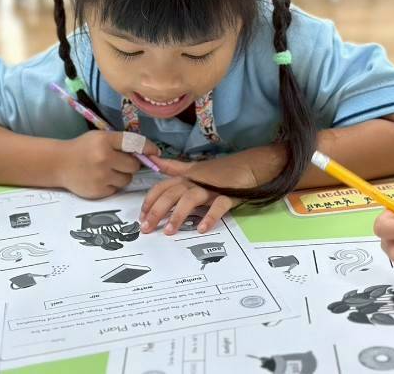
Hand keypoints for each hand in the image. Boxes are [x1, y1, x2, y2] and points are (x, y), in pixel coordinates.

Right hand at [56, 131, 158, 198]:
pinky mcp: (98, 191)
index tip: (156, 152)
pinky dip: (112, 185)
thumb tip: (149, 152)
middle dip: (131, 164)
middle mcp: (103, 158)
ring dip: (123, 175)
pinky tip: (100, 178)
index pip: (135, 143)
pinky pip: (116, 189)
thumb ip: (122, 142)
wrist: (58, 164)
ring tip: (108, 170)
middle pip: (134, 165)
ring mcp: (100, 176)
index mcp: (105, 140)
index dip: (148, 148)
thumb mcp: (101, 137)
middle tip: (119, 161)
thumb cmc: (83, 148)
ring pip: (127, 179)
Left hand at [139, 153, 258, 235]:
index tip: (141, 216)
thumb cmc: (222, 170)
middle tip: (147, 228)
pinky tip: (202, 229)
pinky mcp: (229, 194)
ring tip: (169, 232)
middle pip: (172, 194)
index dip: (150, 200)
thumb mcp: (195, 168)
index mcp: (186, 176)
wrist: (251, 165)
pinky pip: (218, 205)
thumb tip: (154, 161)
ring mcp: (212, 187)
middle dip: (157, 211)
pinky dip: (210, 216)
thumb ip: (174, 167)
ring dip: (178, 215)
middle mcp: (196, 181)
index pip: (162, 186)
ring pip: (190, 198)